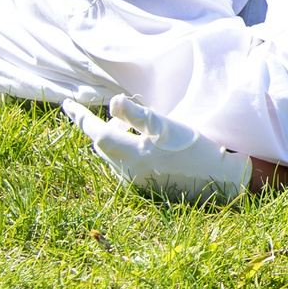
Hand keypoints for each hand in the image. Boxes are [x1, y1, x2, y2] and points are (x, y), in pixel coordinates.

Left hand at [64, 95, 254, 202]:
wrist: (219, 180)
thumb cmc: (196, 149)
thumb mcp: (168, 127)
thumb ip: (138, 115)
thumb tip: (112, 102)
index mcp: (131, 155)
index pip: (96, 133)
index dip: (81, 117)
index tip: (68, 104)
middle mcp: (127, 171)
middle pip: (102, 145)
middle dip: (101, 126)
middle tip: (114, 113)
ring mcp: (135, 181)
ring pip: (112, 155)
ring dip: (114, 139)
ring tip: (132, 126)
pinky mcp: (145, 186)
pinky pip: (124, 164)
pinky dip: (125, 150)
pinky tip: (142, 145)